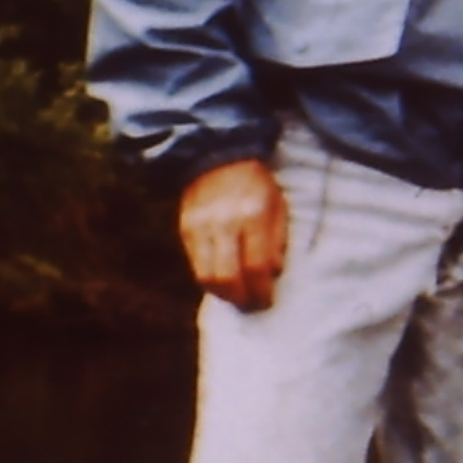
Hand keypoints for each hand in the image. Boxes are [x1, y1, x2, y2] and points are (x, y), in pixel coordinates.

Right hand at [178, 158, 288, 310]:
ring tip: (237, 296)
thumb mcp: (278, 206)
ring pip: (206, 277)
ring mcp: (200, 227)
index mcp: (253, 216)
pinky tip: (222, 280)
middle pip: (227, 278)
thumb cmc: (256, 185)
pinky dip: (209, 279)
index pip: (256, 266)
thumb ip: (278, 241)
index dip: (262, 290)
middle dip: (241, 298)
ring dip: (223, 294)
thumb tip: (273, 274)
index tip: (267, 299)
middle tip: (252, 304)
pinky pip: (195, 266)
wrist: (218, 158)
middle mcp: (224, 223)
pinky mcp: (185, 229)